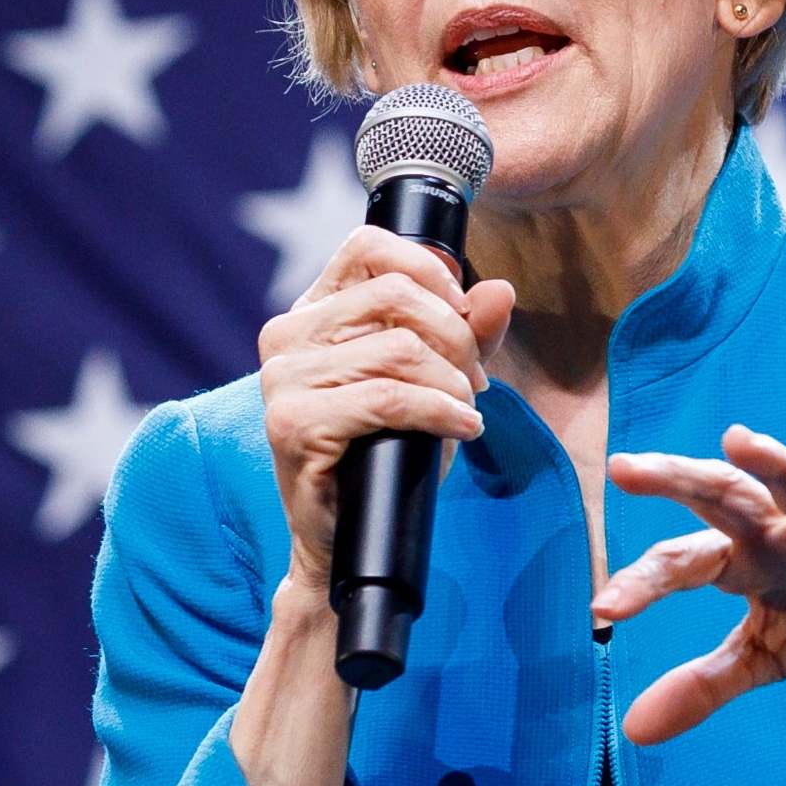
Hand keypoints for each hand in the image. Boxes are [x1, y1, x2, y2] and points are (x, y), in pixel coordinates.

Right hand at [258, 225, 515, 593]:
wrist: (344, 539)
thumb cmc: (385, 454)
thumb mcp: (435, 381)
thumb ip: (467, 334)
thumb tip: (501, 291)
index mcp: (313, 311)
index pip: (367, 246)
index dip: (429, 269)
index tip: (462, 311)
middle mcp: (288, 335)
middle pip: (395, 295)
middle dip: (456, 337)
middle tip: (475, 382)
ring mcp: (284, 379)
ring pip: (399, 349)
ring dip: (452, 382)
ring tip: (464, 410)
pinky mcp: (294, 424)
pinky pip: (388, 398)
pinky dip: (439, 411)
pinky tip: (460, 428)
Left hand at [593, 423, 785, 743]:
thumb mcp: (769, 654)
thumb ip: (705, 682)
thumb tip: (631, 730)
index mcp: (747, 555)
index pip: (687, 561)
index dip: (646, 581)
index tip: (603, 608)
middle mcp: (784, 529)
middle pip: (725, 494)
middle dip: (678, 477)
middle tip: (626, 466)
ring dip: (772, 462)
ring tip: (737, 437)